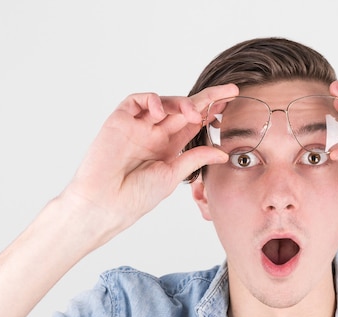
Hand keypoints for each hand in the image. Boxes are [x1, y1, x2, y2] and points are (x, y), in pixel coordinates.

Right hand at [63, 84, 237, 237]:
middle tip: (229, 92)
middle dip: (207, 98)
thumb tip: (222, 154)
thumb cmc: (136, 196)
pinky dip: (153, 101)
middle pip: (184, 109)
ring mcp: (138, 126)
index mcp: (169, 148)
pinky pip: (137, 101)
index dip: (212, 112)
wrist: (105, 204)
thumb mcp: (172, 176)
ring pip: (165, 102)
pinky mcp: (120, 120)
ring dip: (182, 103)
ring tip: (194, 113)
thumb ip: (194, 159)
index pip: (194, 124)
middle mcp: (154, 134)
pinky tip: (161, 114)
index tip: (232, 103)